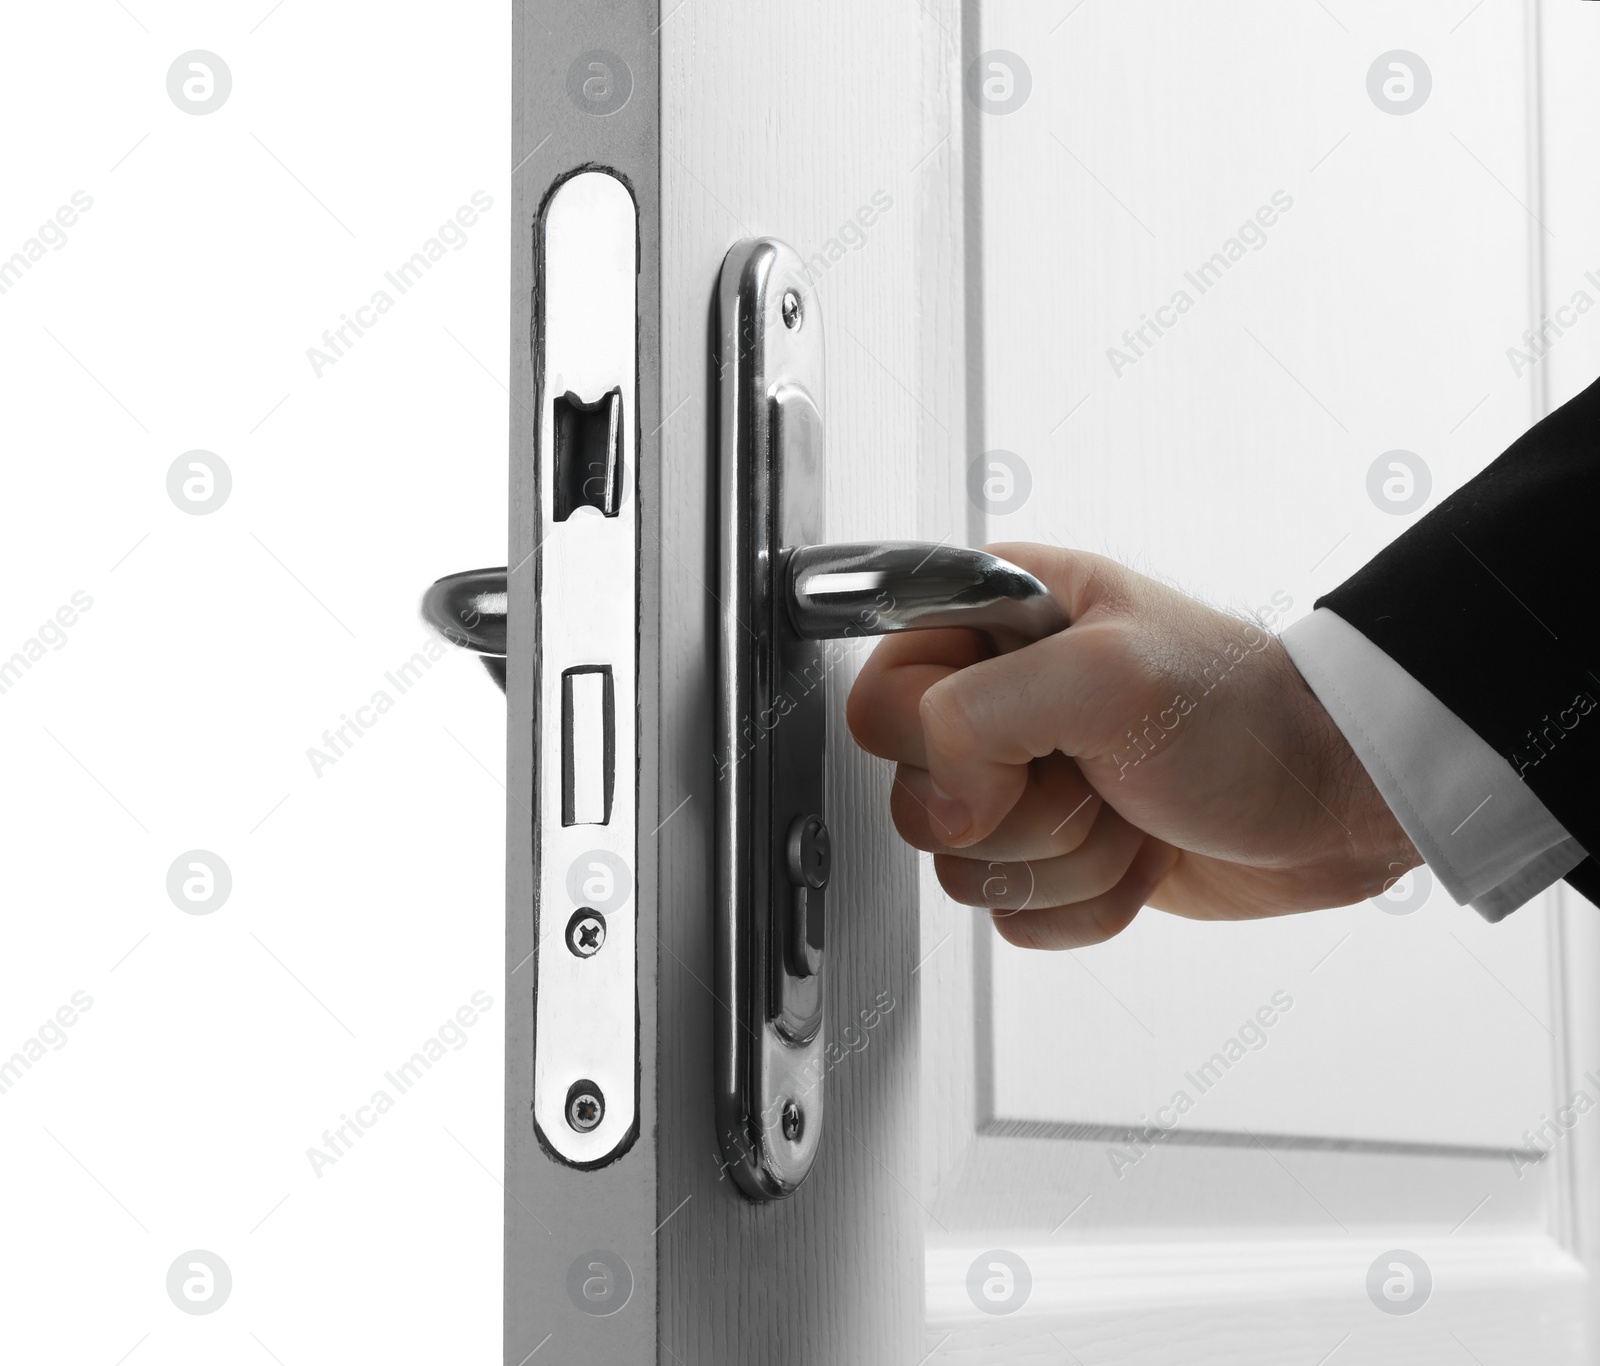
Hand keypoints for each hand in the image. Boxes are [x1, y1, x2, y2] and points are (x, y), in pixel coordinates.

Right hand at [845, 543, 1420, 948]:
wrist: (1329, 799)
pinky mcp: (1049, 857)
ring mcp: (1019, 785)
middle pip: (915, 798)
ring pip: (963, 870)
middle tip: (1092, 774)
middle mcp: (993, 704)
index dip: (938, 742)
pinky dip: (1089, 903)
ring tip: (1129, 809)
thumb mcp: (1107, 676)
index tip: (1017, 746)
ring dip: (1067, 860)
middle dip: (1021, 812)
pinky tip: (1139, 852)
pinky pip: (1013, 919)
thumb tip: (940, 805)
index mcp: (989, 626)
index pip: (880, 700)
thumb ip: (978, 715)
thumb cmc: (1243, 714)